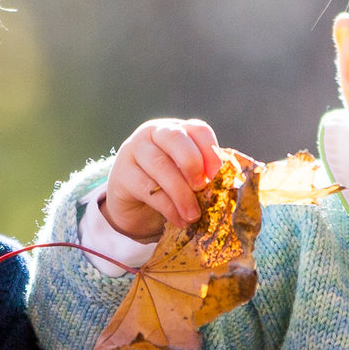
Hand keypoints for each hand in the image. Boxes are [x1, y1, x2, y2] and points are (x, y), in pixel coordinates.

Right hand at [101, 118, 221, 241]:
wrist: (133, 204)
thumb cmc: (167, 186)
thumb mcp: (187, 177)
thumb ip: (203, 176)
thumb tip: (226, 187)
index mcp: (177, 130)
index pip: (197, 129)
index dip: (210, 150)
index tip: (217, 175)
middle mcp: (154, 133)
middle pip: (175, 138)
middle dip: (192, 163)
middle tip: (202, 188)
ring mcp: (134, 150)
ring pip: (160, 165)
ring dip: (181, 193)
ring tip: (193, 215)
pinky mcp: (122, 174)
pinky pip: (146, 187)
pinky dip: (167, 206)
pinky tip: (178, 220)